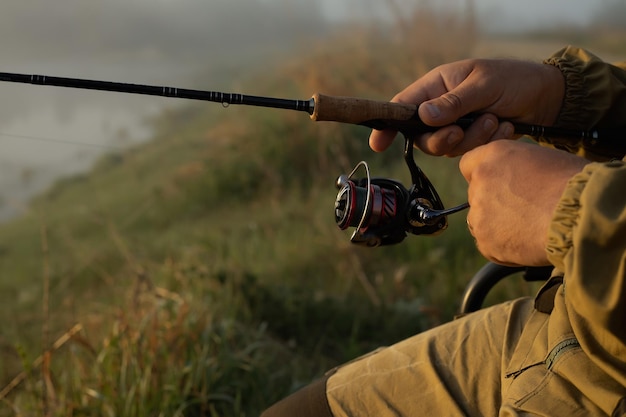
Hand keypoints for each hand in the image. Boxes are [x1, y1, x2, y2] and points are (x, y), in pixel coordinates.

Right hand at [369, 59, 564, 155]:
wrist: (546, 98)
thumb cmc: (514, 80)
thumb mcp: (484, 85)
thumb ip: (454, 102)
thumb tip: (423, 116)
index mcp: (437, 86)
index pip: (402, 106)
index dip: (387, 125)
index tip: (378, 144)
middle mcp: (441, 108)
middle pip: (422, 137)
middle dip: (443, 139)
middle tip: (461, 130)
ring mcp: (455, 125)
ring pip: (446, 148)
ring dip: (473, 139)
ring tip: (496, 121)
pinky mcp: (471, 140)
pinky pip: (467, 153)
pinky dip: (486, 144)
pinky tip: (505, 128)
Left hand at [459, 140, 587, 265]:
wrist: (582, 214)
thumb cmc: (574, 183)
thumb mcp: (542, 158)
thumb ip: (516, 167)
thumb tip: (515, 177)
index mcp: (493, 155)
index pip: (469, 164)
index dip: (484, 176)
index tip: (498, 185)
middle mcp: (480, 181)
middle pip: (475, 195)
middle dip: (494, 202)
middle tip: (524, 209)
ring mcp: (479, 213)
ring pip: (481, 221)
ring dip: (497, 225)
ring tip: (530, 226)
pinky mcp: (485, 240)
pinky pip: (489, 245)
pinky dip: (504, 247)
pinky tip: (528, 241)